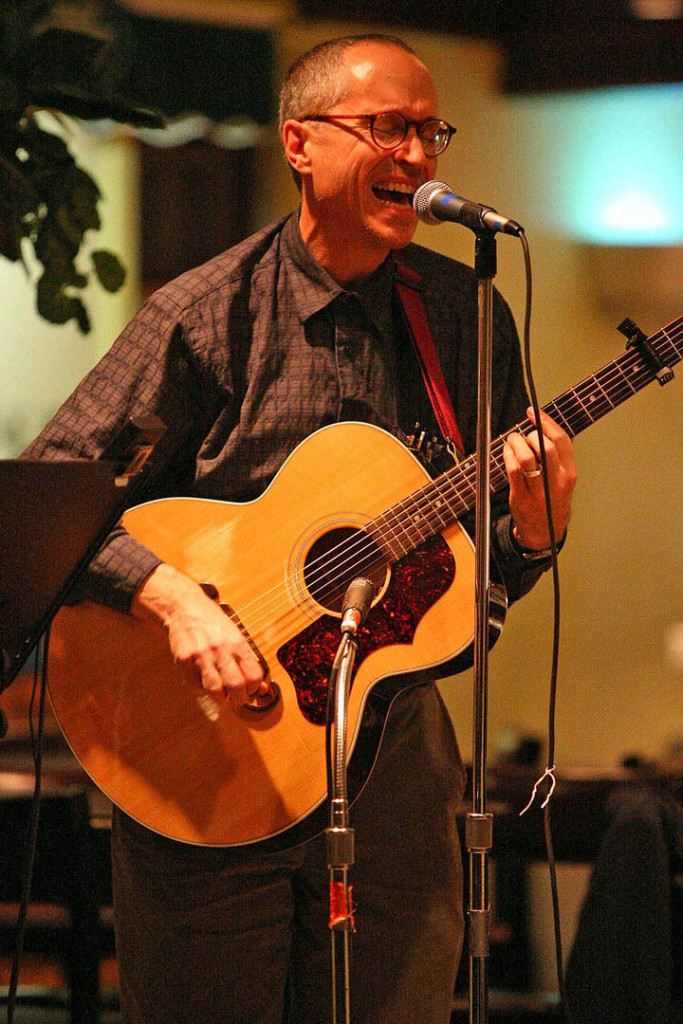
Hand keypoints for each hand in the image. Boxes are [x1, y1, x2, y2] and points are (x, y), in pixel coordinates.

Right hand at [131, 563, 264, 707]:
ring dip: (220, 698)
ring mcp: (201, 655)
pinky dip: (201, 688)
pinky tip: (204, 681)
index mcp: (237, 642)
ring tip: (221, 694)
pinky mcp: (184, 660)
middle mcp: (220, 648)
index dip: (255, 688)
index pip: (253, 675)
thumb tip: (263, 688)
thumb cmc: (212, 622)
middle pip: (236, 686)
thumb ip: (248, 661)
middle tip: (237, 699)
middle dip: (239, 699)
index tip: (251, 690)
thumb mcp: (235, 636)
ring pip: (214, 690)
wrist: (185, 607)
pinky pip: (195, 685)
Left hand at [503, 408, 576, 550]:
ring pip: (527, 457)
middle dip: (531, 434)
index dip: (546, 422)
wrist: (545, 531)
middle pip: (545, 447)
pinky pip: (513, 470)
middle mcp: (557, 482)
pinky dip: (507, 456)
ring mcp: (539, 491)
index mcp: (570, 473)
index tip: (534, 412)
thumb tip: (548, 427)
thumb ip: (560, 456)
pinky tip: (507, 452)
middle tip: (523, 434)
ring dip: (516, 443)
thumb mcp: (564, 479)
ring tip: (512, 440)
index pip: (562, 440)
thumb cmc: (552, 499)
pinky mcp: (522, 497)